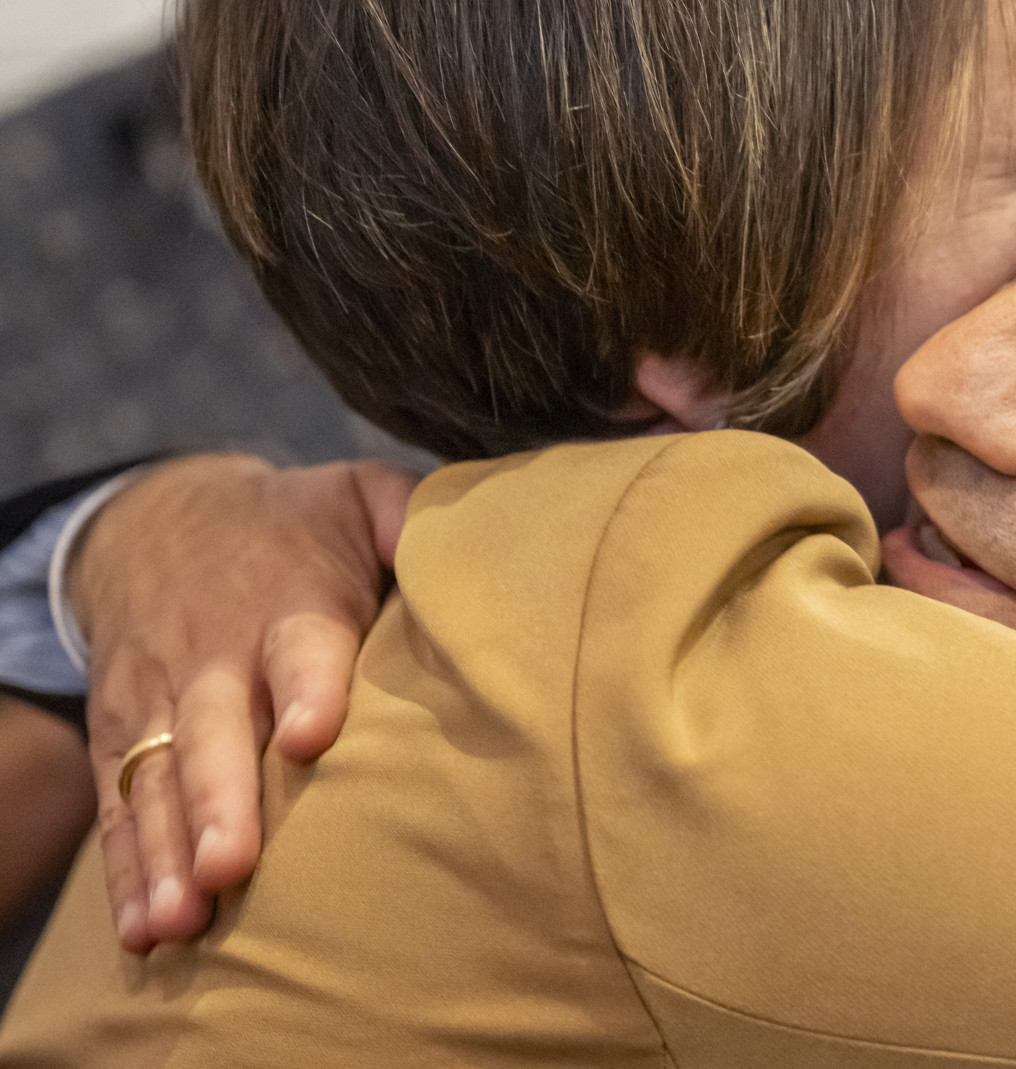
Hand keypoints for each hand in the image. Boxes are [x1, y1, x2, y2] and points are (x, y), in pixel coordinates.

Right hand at [74, 455, 415, 952]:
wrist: (160, 519)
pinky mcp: (123, 739)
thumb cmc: (299, 526)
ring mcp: (163, 702)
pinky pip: (120, 810)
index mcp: (290, 601)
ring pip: (159, 782)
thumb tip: (482, 540)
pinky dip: (127, 874)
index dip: (307, 687)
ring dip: (168, 854)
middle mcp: (217, 656)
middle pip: (215, 731)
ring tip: (182, 922)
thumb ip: (415, 517)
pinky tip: (144, 932)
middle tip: (230, 867)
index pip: (301, 645)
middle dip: (220, 801)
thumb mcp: (359, 497)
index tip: (311, 737)